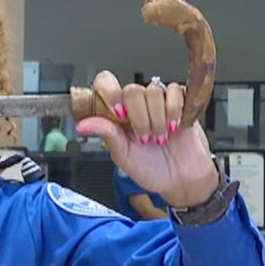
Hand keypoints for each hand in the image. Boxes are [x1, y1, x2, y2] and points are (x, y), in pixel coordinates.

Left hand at [75, 70, 218, 207]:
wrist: (181, 180)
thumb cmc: (151, 170)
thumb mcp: (124, 157)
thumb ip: (107, 135)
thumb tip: (82, 124)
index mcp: (117, 115)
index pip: (106, 84)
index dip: (109, 92)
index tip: (118, 112)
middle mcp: (136, 105)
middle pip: (131, 90)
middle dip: (139, 118)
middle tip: (145, 138)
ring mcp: (158, 102)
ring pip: (154, 90)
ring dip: (157, 118)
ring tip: (160, 137)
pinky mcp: (181, 102)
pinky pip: (176, 91)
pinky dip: (174, 109)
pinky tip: (174, 126)